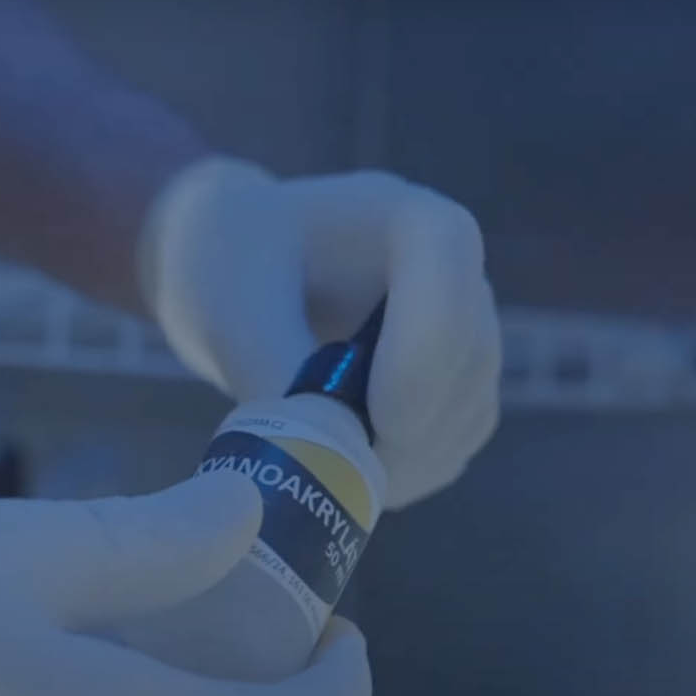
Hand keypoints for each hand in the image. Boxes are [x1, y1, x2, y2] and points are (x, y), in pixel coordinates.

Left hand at [140, 157, 501, 507]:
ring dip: (410, 459)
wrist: (234, 273)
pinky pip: (455, 438)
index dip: (422, 357)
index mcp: (405, 218)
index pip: (447, 275)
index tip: (374, 423)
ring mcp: (464, 325)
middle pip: (467, 354)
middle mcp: (454, 267)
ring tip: (326, 478)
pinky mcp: (454, 383)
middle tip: (336, 475)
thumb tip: (318, 460)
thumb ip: (273, 373)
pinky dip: (411, 470)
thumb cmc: (227, 266)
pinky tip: (348, 477)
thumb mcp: (230, 309)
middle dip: (411, 429)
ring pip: (468, 405)